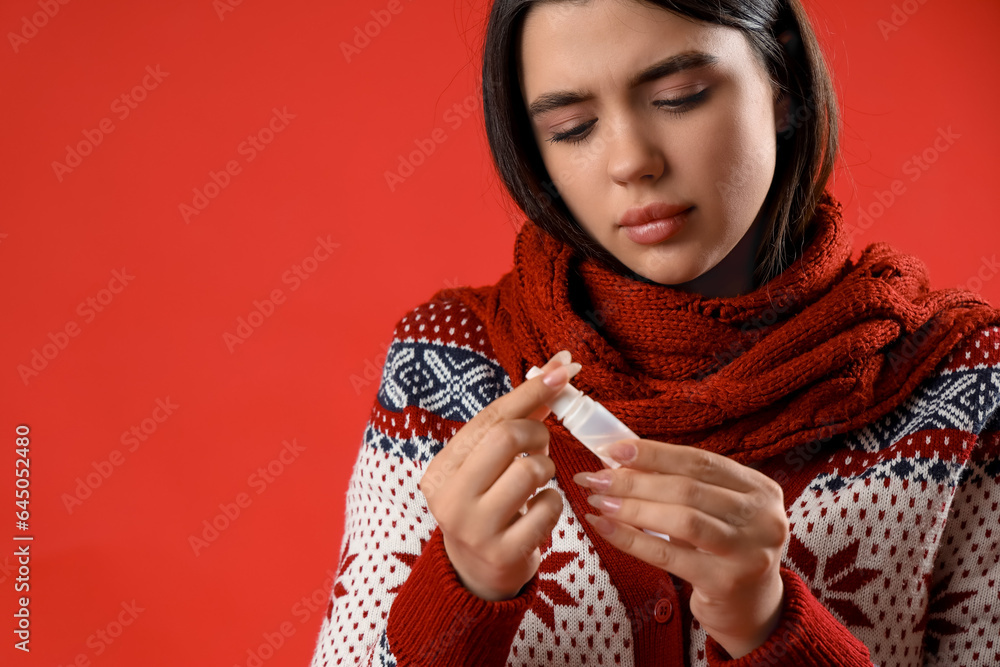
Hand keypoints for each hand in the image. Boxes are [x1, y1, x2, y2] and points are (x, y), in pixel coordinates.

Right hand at [419, 350, 581, 600]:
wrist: (477, 573)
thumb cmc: (488, 506)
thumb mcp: (487, 466)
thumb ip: (514, 421)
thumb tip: (555, 371)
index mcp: (442, 469)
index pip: (489, 417)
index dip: (530, 390)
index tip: (562, 369)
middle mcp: (450, 497)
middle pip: (507, 437)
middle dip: (537, 433)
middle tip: (542, 444)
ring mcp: (475, 528)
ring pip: (532, 470)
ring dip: (546, 469)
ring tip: (536, 482)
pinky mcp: (503, 553)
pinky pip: (549, 508)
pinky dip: (554, 503)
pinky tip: (539, 511)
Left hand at [572, 439, 788, 658]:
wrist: (752, 609)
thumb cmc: (723, 550)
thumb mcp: (713, 512)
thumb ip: (679, 485)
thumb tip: (621, 462)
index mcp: (761, 489)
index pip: (701, 461)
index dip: (655, 453)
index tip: (614, 449)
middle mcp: (763, 517)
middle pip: (688, 489)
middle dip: (634, 481)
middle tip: (596, 478)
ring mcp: (749, 552)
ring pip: (681, 520)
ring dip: (631, 507)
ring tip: (598, 501)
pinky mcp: (727, 583)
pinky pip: (667, 556)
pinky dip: (631, 539)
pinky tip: (604, 528)